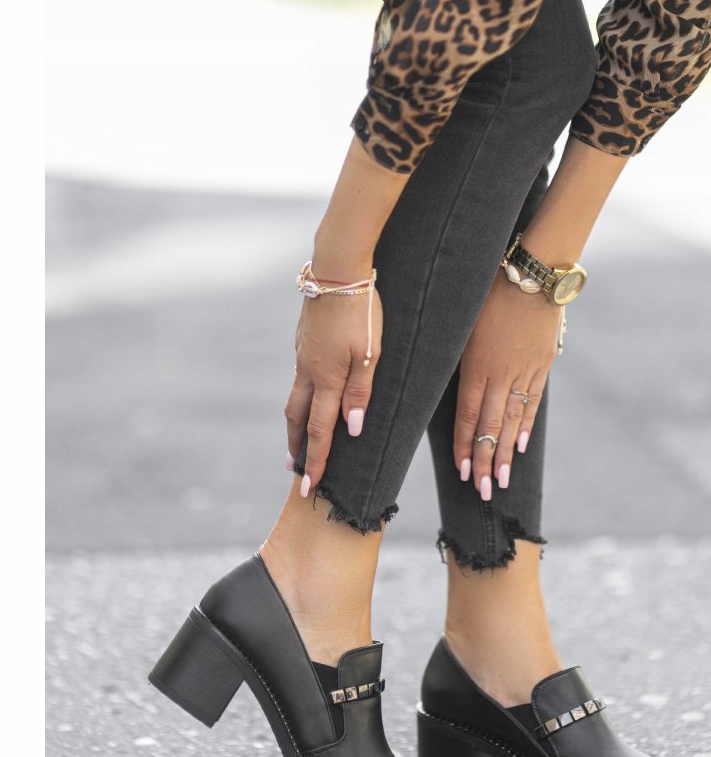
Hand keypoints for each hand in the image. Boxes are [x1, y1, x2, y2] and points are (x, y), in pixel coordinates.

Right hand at [285, 276, 382, 495]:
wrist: (337, 269)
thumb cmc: (361, 310)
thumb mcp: (371, 352)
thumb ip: (361, 391)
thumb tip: (351, 428)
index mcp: (327, 378)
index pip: (320, 430)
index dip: (316, 461)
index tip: (309, 487)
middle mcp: (308, 371)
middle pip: (297, 419)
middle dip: (297, 447)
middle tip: (295, 470)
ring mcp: (302, 355)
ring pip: (294, 398)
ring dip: (296, 424)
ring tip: (298, 440)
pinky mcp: (302, 340)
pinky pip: (299, 377)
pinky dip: (301, 397)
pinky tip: (309, 396)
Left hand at [454, 273, 561, 498]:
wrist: (534, 271)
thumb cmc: (489, 289)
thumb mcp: (462, 320)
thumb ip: (454, 354)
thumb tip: (442, 381)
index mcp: (476, 364)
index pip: (467, 414)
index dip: (463, 444)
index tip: (462, 471)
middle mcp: (501, 373)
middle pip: (490, 425)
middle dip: (484, 460)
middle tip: (483, 491)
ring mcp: (525, 371)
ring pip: (513, 419)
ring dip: (504, 452)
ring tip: (501, 480)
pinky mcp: (543, 363)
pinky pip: (533, 401)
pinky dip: (525, 425)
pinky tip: (519, 446)